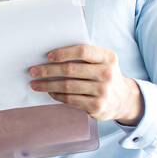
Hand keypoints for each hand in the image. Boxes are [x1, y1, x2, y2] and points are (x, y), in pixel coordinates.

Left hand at [28, 43, 142, 123]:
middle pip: (71, 70)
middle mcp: (107, 73)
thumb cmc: (105, 76)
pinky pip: (71, 100)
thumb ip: (86, 56)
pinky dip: (57, 95)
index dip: (64, 53)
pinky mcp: (97, 106)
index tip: (48, 56)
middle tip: (32, 71)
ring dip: (47, 85)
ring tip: (35, 84)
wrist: (124, 100)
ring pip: (68, 86)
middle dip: (48, 70)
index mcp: (108, 57)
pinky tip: (49, 92)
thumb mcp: (103, 62)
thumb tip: (51, 56)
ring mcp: (103, 91)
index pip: (83, 51)